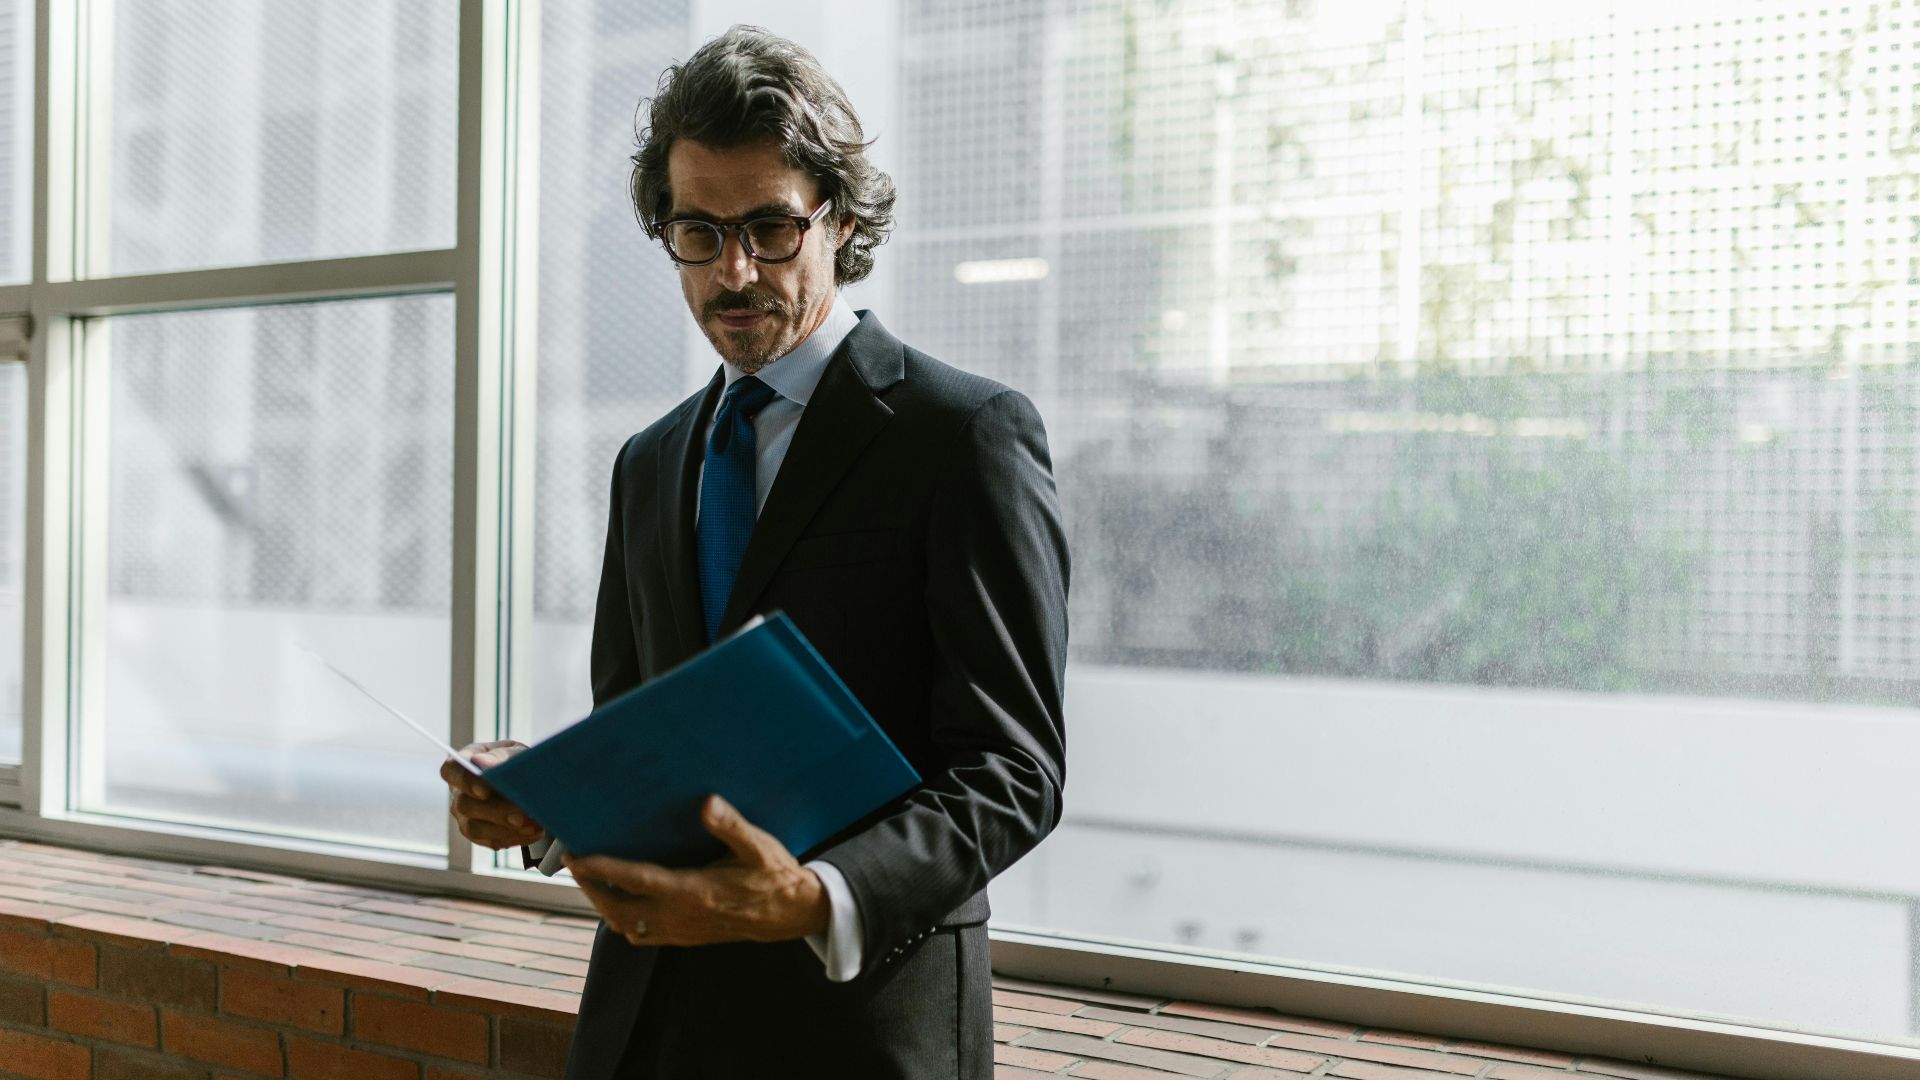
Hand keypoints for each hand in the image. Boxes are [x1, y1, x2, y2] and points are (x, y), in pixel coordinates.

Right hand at [441, 740, 545, 849]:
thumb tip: (483, 763)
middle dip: (496, 811)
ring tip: (533, 825)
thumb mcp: (515, 752)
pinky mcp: (479, 834)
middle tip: (522, 816)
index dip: (465, 781)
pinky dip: (515, 838)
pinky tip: (534, 832)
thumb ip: (501, 756)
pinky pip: (491, 841)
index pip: (452, 770)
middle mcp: (459, 791)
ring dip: (506, 829)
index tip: (485, 790)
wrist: (530, 781)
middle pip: (465, 804)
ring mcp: (466, 815)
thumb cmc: (518, 761)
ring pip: (475, 828)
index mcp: (464, 763)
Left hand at [563, 794, 829, 947]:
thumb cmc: (774, 877)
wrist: (791, 914)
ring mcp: (681, 931)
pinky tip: (623, 900)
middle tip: (575, 864)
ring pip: (625, 926)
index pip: (635, 880)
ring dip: (603, 905)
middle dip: (590, 887)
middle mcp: (680, 916)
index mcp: (693, 891)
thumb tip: (707, 803)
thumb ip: (731, 826)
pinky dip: (623, 920)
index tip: (576, 856)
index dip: (601, 868)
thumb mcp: (759, 846)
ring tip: (592, 880)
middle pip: (618, 908)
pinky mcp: (685, 938)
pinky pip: (642, 935)